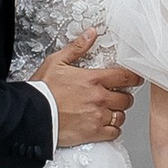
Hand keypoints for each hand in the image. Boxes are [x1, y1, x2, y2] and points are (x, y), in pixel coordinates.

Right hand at [41, 27, 137, 149]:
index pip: (125, 77)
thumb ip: (77, 48)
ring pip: (121, 116)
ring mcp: (98, 117)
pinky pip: (114, 133)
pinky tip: (105, 126)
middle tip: (116, 97)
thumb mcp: (57, 62)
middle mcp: (99, 98)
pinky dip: (112, 130)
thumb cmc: (42, 91)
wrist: (32, 116)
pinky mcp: (93, 133)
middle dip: (123, 97)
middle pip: (126, 99)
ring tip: (109, 111)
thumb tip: (90, 34)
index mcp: (93, 79)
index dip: (134, 78)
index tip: (134, 79)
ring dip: (117, 114)